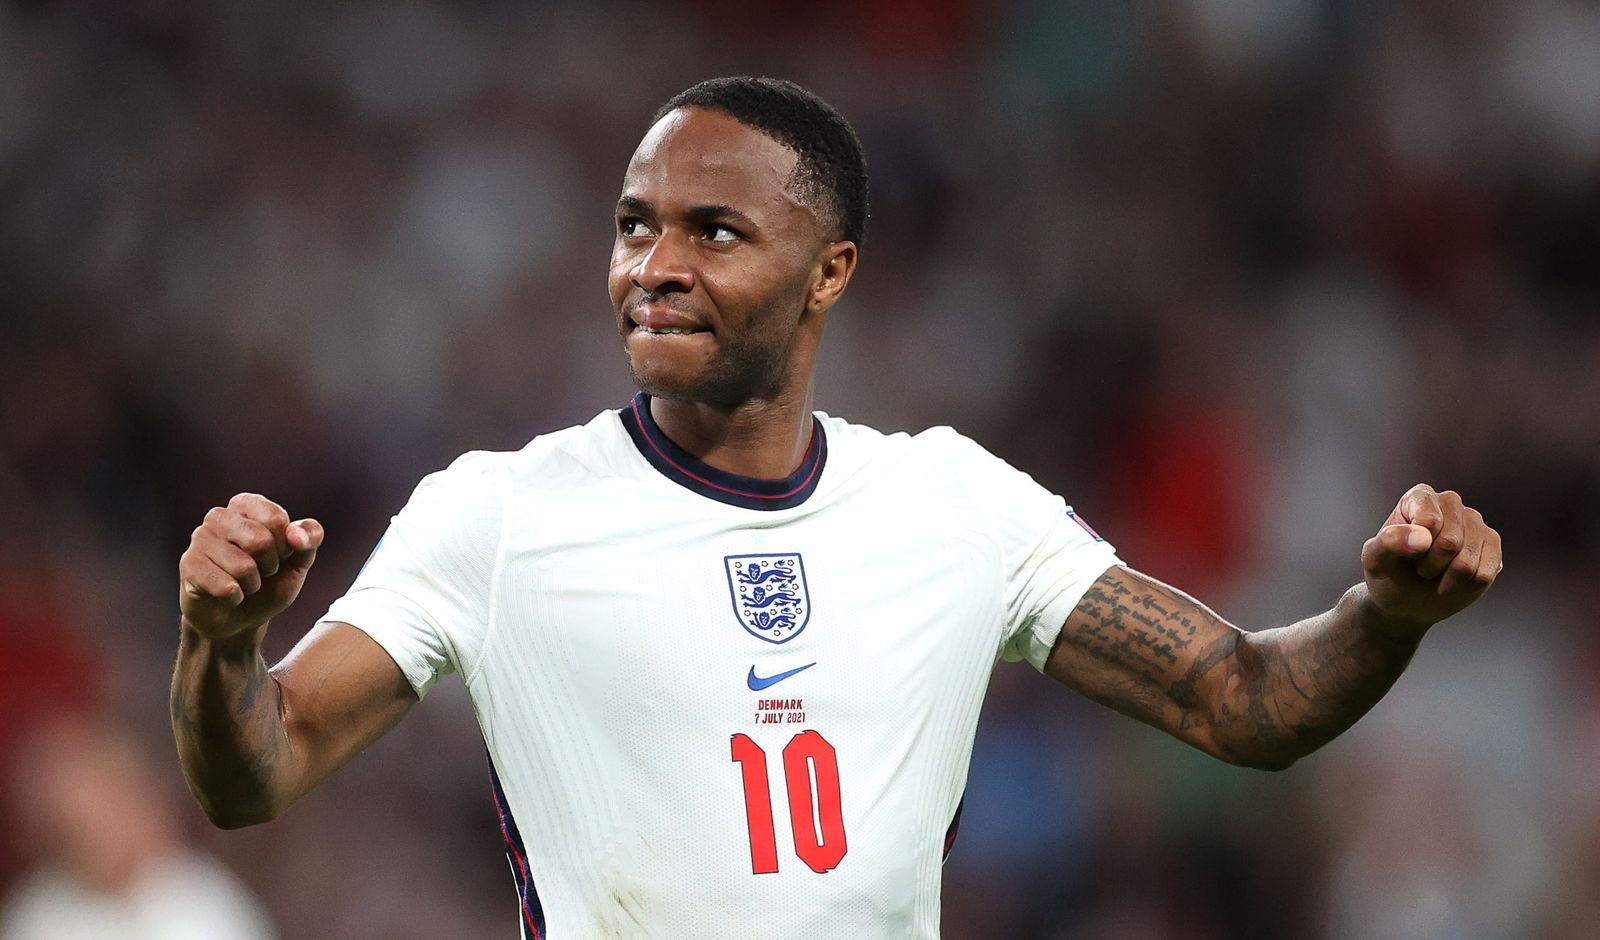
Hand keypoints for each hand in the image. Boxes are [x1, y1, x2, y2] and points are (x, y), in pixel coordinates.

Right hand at [179, 494, 322, 641]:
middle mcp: (220, 515)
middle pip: (260, 540)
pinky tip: (228, 595)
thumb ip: (309, 540)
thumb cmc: (269, 584)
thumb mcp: (299, 562)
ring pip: (243, 566)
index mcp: (248, 505)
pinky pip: (226, 587)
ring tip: (243, 584)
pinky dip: (236, 598)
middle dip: (270, 567)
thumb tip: (297, 534)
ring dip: (252, 585)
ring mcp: (200, 538)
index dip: (286, 547)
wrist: (240, 619)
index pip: (276, 518)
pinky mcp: (189, 564)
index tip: (280, 555)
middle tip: (261, 573)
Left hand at [1360, 484, 1501, 633]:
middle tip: (1420, 567)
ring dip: (1447, 578)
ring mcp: (1474, 522)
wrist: (1406, 596)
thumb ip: (1389, 542)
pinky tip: (1454, 581)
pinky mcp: (1491, 544)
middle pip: (1450, 543)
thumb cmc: (1388, 572)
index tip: (1405, 554)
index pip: (1429, 521)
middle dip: (1430, 565)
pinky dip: (1465, 587)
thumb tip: (1424, 537)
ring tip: (1435, 573)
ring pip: (1468, 561)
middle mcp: (1450, 502)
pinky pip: (1485, 573)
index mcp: (1419, 497)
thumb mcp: (1374, 559)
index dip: (1416, 549)